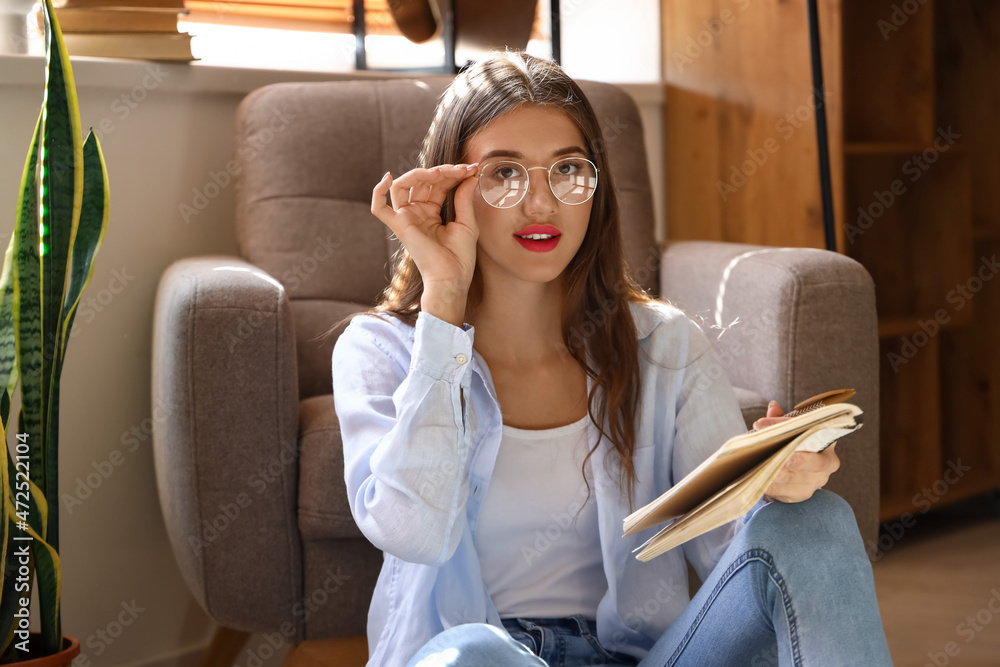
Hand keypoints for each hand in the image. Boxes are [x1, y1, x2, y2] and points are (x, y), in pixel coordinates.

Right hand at [370, 163, 481, 290]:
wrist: (452, 277)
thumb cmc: (460, 257)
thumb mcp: (467, 222)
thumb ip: (464, 198)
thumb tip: (469, 176)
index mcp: (431, 212)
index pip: (437, 184)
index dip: (453, 174)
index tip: (471, 170)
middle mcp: (417, 213)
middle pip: (422, 181)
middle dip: (442, 171)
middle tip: (462, 169)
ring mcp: (406, 218)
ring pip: (403, 185)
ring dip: (420, 173)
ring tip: (440, 172)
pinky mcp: (398, 226)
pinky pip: (379, 207)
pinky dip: (378, 191)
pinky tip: (387, 178)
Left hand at [755, 401, 840, 502]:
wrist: (796, 471)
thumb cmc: (795, 445)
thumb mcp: (791, 430)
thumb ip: (781, 420)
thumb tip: (773, 406)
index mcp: (827, 442)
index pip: (811, 432)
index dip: (786, 427)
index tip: (762, 423)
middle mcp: (826, 464)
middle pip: (810, 461)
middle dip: (787, 455)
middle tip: (768, 450)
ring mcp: (815, 481)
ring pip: (794, 477)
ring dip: (774, 470)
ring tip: (758, 464)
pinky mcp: (801, 495)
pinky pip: (784, 491)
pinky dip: (769, 485)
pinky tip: (757, 478)